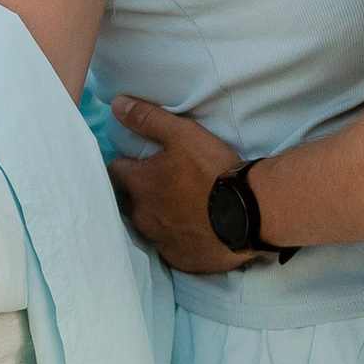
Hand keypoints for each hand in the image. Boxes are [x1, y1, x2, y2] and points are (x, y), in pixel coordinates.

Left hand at [107, 94, 256, 273]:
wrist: (249, 213)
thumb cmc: (213, 170)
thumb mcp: (183, 134)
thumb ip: (147, 118)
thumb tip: (116, 104)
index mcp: (139, 185)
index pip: (114, 171)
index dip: (125, 164)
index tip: (138, 162)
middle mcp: (142, 216)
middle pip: (125, 202)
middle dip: (135, 193)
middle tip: (157, 185)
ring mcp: (160, 240)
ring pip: (147, 226)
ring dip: (155, 217)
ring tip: (176, 208)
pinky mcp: (179, 259)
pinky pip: (169, 247)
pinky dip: (176, 238)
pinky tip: (191, 230)